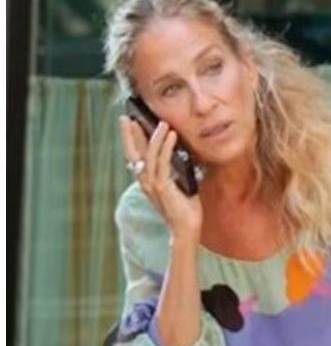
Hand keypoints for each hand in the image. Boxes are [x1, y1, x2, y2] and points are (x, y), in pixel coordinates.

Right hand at [119, 116, 203, 244]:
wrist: (186, 229)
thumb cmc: (185, 209)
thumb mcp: (179, 185)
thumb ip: (175, 171)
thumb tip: (181, 153)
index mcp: (147, 182)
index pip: (135, 157)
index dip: (131, 140)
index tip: (129, 123)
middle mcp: (145, 182)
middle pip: (133, 153)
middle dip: (130, 134)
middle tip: (127, 116)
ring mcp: (152, 185)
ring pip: (149, 154)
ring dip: (155, 136)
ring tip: (162, 122)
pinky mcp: (162, 187)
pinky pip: (163, 161)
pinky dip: (166, 146)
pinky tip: (171, 135)